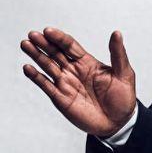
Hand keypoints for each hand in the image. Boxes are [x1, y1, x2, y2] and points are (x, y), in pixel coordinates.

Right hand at [20, 28, 135, 136]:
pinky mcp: (61, 98)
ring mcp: (66, 84)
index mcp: (88, 63)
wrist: (118, 122)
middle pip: (56, 53)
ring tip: (25, 44)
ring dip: (36, 56)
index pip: (70, 46)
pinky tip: (28, 68)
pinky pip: (46, 86)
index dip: (59, 38)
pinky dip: (36, 77)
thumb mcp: (124, 73)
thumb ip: (118, 53)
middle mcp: (74, 71)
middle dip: (44, 44)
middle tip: (32, 34)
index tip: (48, 31)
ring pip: (48, 66)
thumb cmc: (123, 97)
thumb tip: (116, 33)